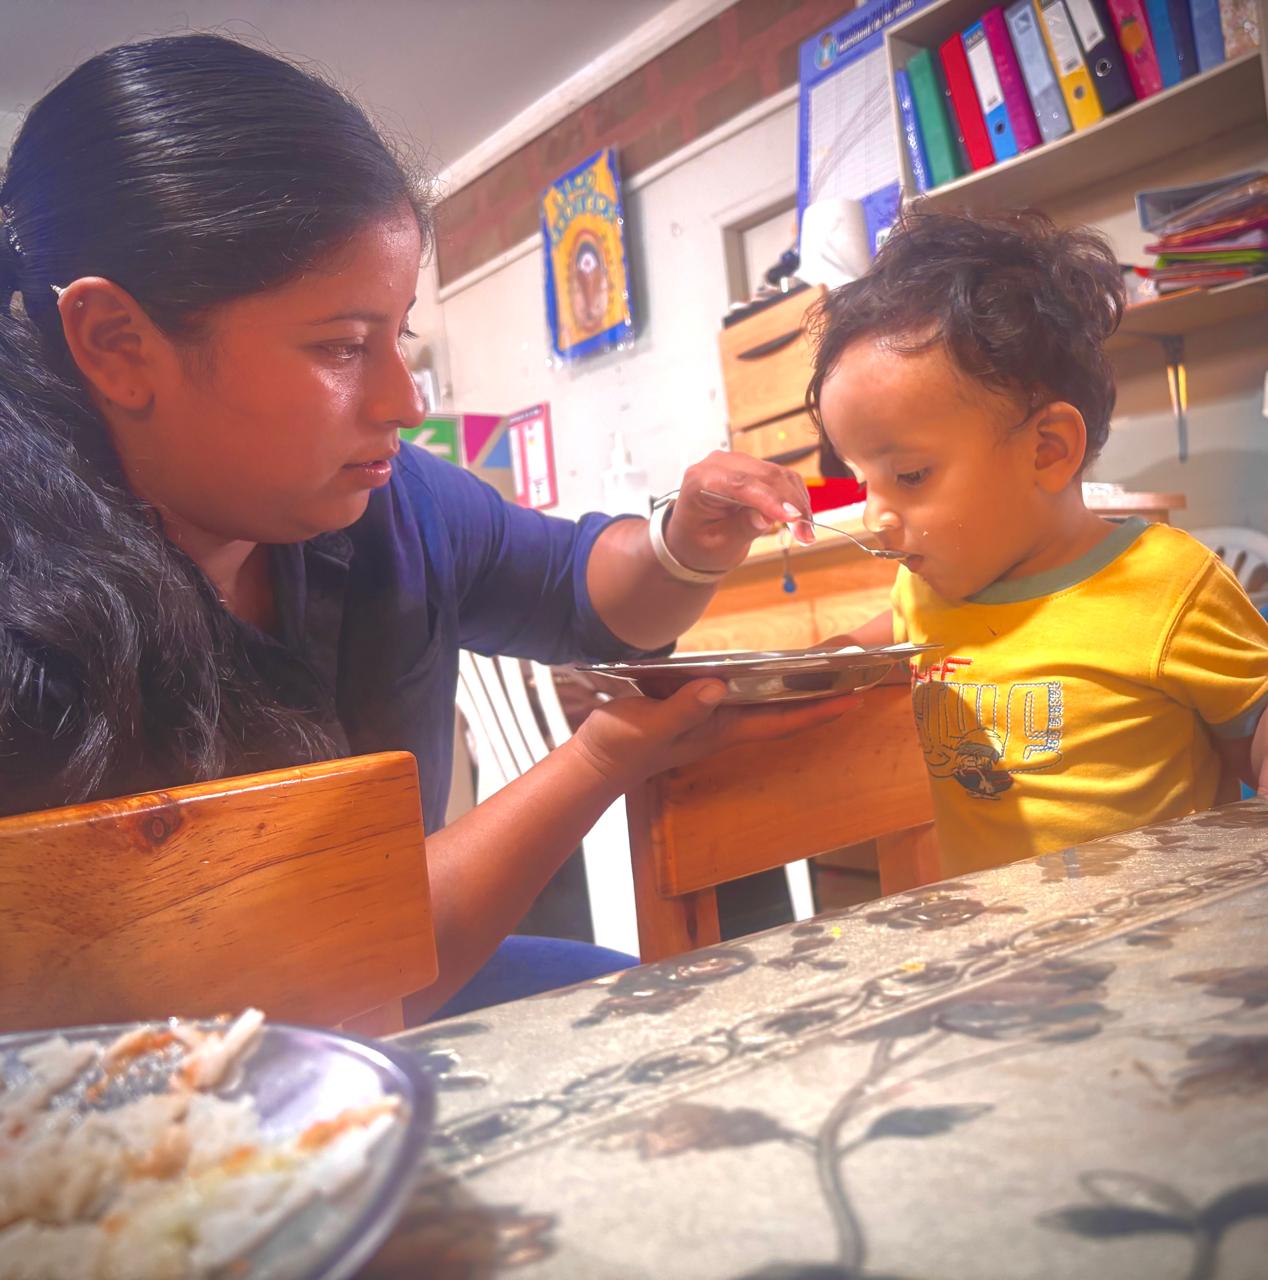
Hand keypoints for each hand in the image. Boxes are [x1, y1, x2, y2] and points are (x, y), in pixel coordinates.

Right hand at [567, 679, 855, 790]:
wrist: (594, 764)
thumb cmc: (620, 747)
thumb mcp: (648, 726)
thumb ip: (681, 709)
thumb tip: (717, 687)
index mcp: (720, 730)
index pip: (780, 721)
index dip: (817, 711)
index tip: (854, 698)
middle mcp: (725, 725)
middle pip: (783, 710)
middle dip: (818, 695)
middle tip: (853, 672)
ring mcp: (711, 720)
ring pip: (765, 702)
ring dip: (795, 687)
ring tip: (824, 665)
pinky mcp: (694, 711)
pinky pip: (740, 695)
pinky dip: (761, 681)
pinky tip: (765, 666)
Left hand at [663, 451, 816, 573]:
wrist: (694, 539)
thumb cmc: (698, 543)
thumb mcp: (718, 544)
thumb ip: (742, 528)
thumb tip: (767, 516)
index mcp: (699, 480)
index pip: (739, 483)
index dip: (769, 499)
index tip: (793, 517)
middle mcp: (718, 464)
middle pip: (764, 475)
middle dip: (790, 504)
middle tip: (807, 534)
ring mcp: (737, 463)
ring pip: (778, 475)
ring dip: (797, 502)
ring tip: (806, 533)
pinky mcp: (754, 469)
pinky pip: (782, 478)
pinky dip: (795, 497)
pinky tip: (800, 519)